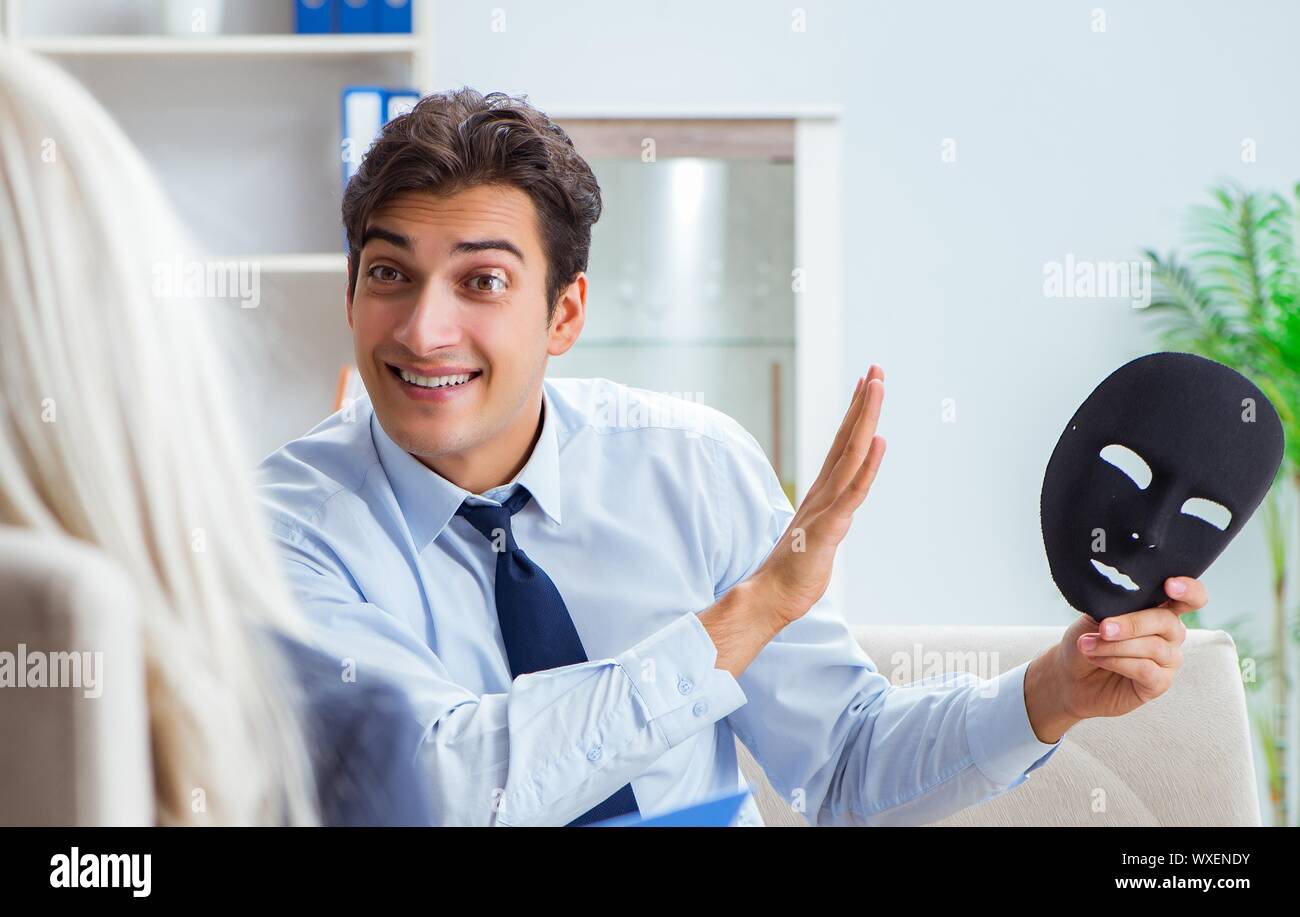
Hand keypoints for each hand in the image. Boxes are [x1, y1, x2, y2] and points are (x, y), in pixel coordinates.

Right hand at [750, 366, 886, 627]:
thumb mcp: (816, 536)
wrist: (770, 597)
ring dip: (865, 418)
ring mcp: (826, 506)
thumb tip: (835, 511)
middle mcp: (824, 491)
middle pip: (847, 439)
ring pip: (851, 454)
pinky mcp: (828, 527)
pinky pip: (852, 492)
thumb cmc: (792, 572)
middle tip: (876, 369)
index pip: (841, 444)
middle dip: (863, 403)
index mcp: (822, 492)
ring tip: (876, 386)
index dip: (855, 414)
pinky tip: (880, 441)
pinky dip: (867, 466)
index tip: (865, 384)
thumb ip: (827, 517)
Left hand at [1024, 577, 1204, 742]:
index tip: (1170, 585)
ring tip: (1087, 645)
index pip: (1190, 597)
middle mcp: (1171, 633)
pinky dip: (1117, 662)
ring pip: (1153, 647)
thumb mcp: (1097, 615)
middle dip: (1132, 623)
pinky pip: (1145, 670)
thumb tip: (1122, 591)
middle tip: (1103, 628)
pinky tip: (1097, 659)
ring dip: (1115, 646)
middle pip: (1166, 621)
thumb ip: (1116, 603)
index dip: (1188, 589)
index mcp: (1160, 609)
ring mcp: (1168, 659)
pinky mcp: (1160, 683)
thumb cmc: (1088, 639)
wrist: (1070, 675)